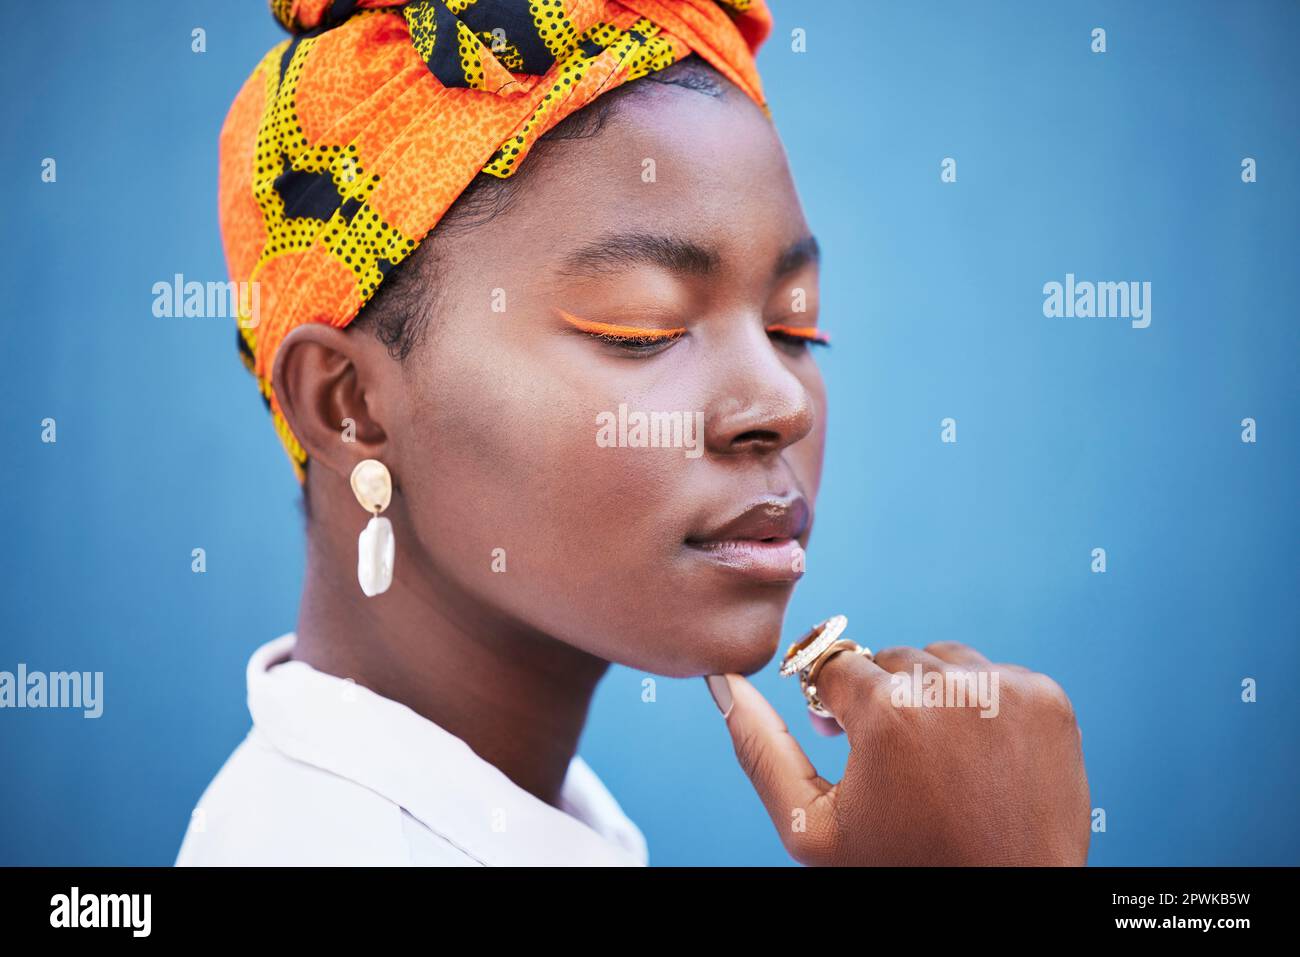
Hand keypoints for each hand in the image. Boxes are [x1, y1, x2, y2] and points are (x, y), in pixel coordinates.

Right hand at [707, 641, 1090, 865]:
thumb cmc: (901, 873)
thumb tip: (721, 681)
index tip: (849, 746)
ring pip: (942, 660)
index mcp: (888, 712)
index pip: (835, 667)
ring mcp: (1007, 690)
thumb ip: (759, 748)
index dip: (834, 709)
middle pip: (888, 659)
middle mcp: (951, 687)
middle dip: (881, 701)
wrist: (1004, 909)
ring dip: (931, 695)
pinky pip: (995, 673)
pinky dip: (982, 704)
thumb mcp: (813, 828)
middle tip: (895, 765)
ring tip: (938, 760)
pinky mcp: (1048, 700)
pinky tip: (979, 759)